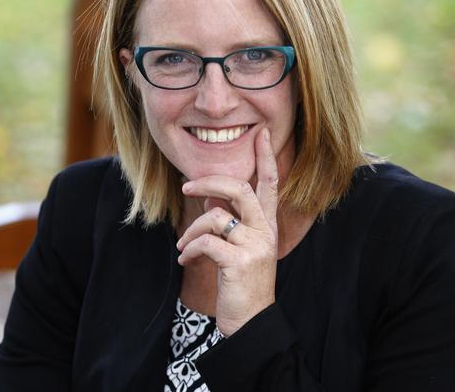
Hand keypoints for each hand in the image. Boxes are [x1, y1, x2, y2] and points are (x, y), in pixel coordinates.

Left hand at [177, 127, 279, 335]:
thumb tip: (208, 197)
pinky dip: (189, 249)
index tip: (263, 132)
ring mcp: (255, 246)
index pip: (270, 183)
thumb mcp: (239, 248)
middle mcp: (265, 231)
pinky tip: (185, 260)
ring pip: (215, 216)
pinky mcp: (240, 262)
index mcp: (267, 224)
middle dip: (208, 181)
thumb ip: (229, 220)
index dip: (266, 156)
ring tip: (184, 245)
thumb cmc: (241, 282)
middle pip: (239, 188)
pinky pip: (206, 242)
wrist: (250, 323)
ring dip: (191, 229)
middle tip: (186, 185)